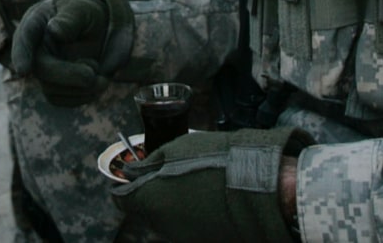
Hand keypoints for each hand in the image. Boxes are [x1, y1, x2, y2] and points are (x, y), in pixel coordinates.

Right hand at [11, 0, 132, 106]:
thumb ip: (69, 19)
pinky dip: (83, 96)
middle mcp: (33, 48)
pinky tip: (98, 83)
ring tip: (102, 77)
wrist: (97, 32)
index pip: (26, 36)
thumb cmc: (84, 16)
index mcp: (36, 21)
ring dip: (80, 87)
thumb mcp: (81, 10)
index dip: (22, 53)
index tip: (23, 71)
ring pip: (52, 89)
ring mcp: (41, 69)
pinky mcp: (51, 87)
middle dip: (67, 75)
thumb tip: (54, 31)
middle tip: (92, 76)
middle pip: (41, 69)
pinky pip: (61, 100)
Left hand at [112, 127, 311, 241]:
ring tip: (192, 183)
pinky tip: (207, 197)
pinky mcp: (204, 241)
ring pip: (166, 219)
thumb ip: (150, 163)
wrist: (261, 187)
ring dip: (172, 204)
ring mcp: (184, 237)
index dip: (125, 184)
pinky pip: (188, 226)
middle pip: (145, 210)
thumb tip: (132, 171)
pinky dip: (191, 214)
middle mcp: (162, 226)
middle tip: (167, 174)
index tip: (133, 174)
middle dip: (150, 194)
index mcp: (150, 201)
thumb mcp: (177, 149)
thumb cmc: (217, 161)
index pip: (121, 199)